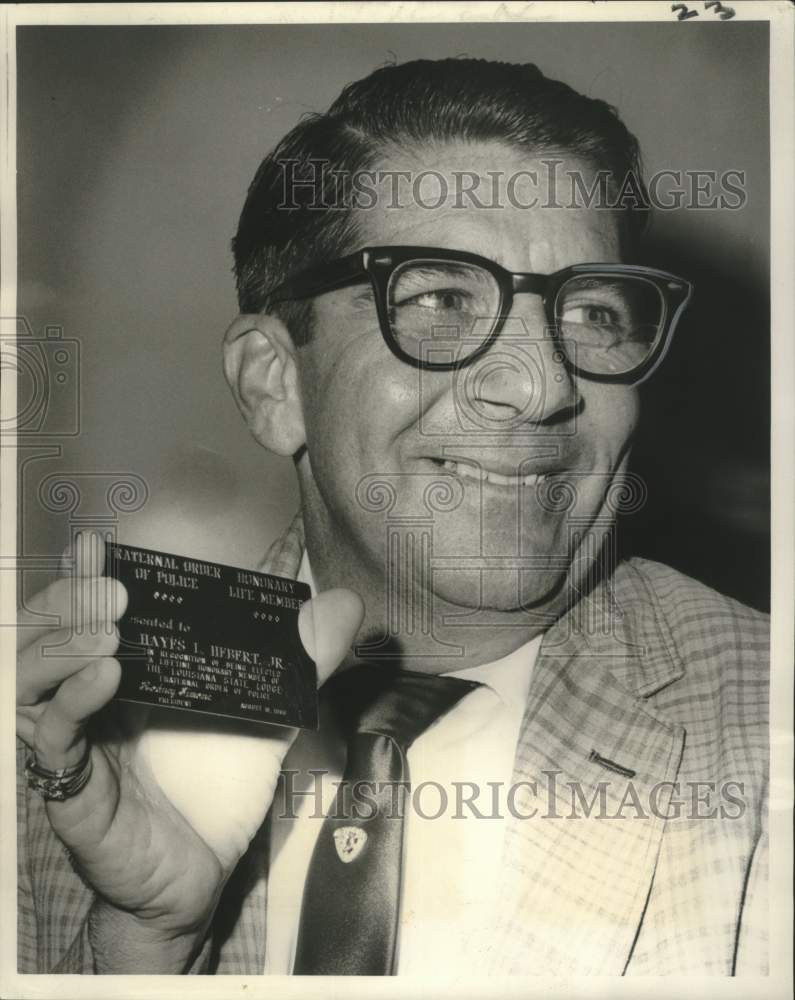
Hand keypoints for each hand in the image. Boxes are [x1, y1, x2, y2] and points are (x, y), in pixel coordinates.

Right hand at [17, 531, 362, 961]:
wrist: (200, 877)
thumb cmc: (217, 791)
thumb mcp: (266, 713)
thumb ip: (304, 659)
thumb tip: (345, 601)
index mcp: (123, 672)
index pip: (84, 611)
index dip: (82, 575)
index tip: (96, 543)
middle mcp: (85, 698)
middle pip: (43, 633)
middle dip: (66, 601)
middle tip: (113, 586)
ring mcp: (73, 743)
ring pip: (28, 679)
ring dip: (61, 645)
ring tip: (108, 630)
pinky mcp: (71, 790)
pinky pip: (53, 740)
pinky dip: (72, 705)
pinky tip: (105, 679)